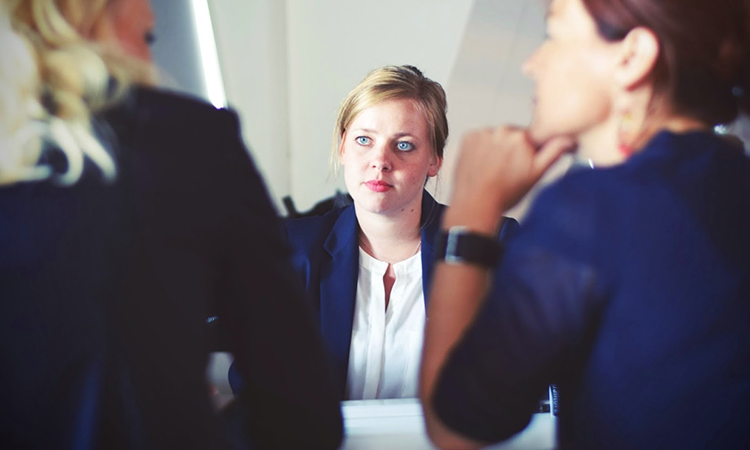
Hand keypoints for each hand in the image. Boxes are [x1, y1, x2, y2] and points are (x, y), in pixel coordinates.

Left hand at [447, 126, 574, 231]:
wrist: (476, 204)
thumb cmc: (505, 193)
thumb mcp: (536, 174)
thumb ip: (554, 152)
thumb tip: (569, 139)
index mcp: (522, 137)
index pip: (531, 137)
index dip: (529, 151)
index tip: (523, 163)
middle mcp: (502, 130)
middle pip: (512, 135)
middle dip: (512, 149)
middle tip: (507, 170)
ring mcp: (483, 133)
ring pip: (496, 137)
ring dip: (496, 148)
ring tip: (493, 169)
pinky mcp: (468, 137)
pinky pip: (479, 138)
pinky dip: (481, 148)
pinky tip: (482, 164)